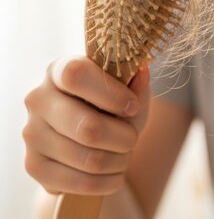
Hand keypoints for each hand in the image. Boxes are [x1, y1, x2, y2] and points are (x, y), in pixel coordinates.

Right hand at [22, 56, 150, 194]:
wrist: (88, 140)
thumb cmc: (110, 108)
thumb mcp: (127, 93)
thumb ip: (135, 85)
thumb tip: (141, 72)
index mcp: (59, 71)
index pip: (76, 76)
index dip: (112, 94)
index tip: (132, 106)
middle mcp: (38, 100)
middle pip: (88, 128)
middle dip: (125, 138)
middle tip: (132, 138)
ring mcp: (32, 134)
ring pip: (90, 159)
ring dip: (120, 161)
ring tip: (124, 154)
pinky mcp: (34, 166)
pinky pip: (83, 183)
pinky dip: (110, 181)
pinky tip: (115, 173)